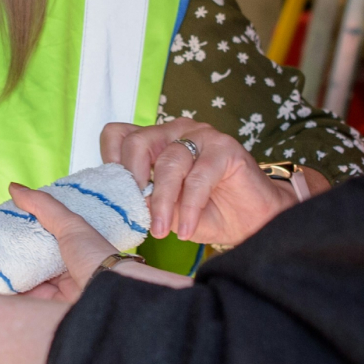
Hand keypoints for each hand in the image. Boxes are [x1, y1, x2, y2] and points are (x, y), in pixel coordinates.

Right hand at [10, 183, 115, 295]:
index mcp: (77, 246)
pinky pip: (28, 299)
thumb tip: (14, 187)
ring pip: (30, 279)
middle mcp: (69, 267)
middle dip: (16, 253)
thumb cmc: (96, 257)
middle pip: (36, 258)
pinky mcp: (51, 307)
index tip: (6, 223)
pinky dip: (13, 293)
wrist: (109, 295)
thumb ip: (43, 206)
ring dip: (12, 273)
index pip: (48, 235)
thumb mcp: (70, 225)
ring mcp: (60, 289)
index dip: (28, 229)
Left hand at [100, 118, 295, 247]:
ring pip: (169, 162)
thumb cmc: (208, 213)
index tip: (114, 192)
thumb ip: (148, 202)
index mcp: (157, 141)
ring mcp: (202, 136)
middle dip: (132, 181)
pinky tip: (187, 230)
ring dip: (162, 201)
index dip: (110, 159)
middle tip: (135, 212)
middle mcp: (176, 132)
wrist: (253, 222)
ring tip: (160, 231)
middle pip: (138, 142)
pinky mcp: (225, 148)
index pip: (118, 134)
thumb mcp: (168, 212)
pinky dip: (189, 206)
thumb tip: (129, 203)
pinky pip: (198, 176)